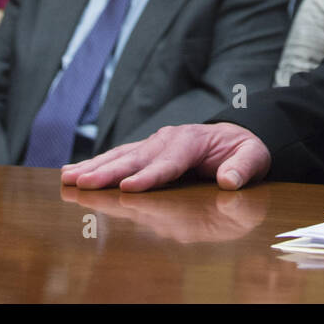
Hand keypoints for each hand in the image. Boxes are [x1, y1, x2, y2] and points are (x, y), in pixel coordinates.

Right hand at [60, 123, 270, 191]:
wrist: (236, 136)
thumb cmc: (244, 150)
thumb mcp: (255, 156)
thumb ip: (244, 167)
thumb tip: (229, 180)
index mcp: (193, 142)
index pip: (169, 161)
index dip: (150, 175)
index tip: (128, 187)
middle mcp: (168, 140)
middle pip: (136, 158)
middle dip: (109, 171)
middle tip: (83, 182)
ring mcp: (154, 144)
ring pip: (121, 156)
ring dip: (94, 167)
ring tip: (68, 177)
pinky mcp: (145, 151)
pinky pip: (118, 158)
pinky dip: (95, 165)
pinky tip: (71, 172)